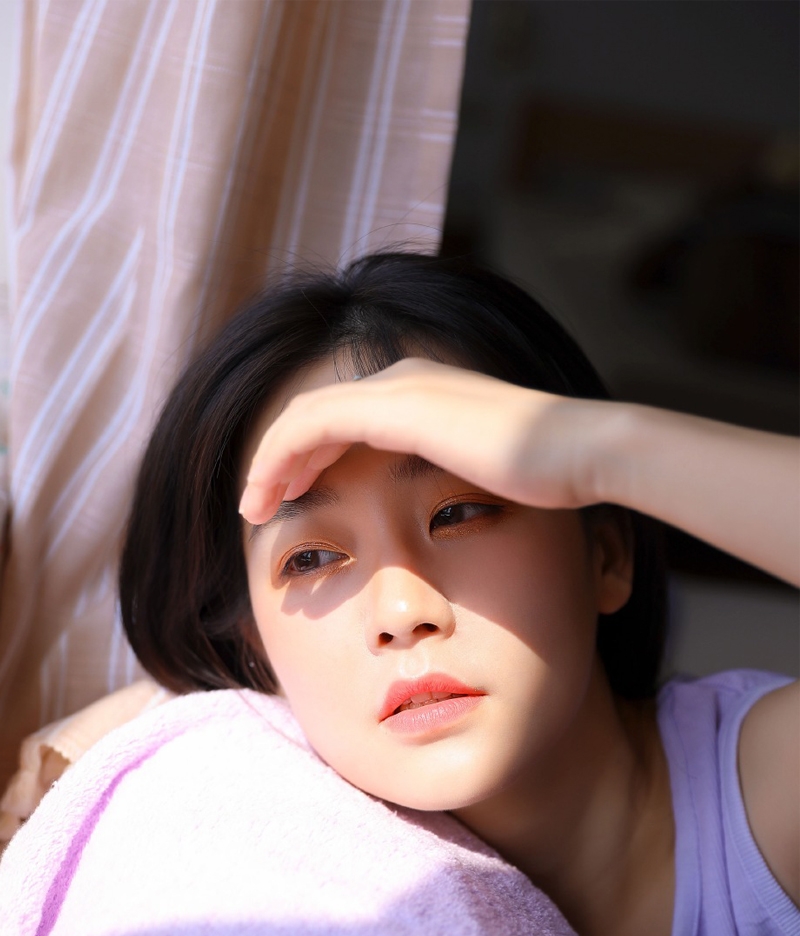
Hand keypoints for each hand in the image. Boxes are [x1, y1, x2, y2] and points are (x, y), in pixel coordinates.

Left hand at [239, 358, 601, 524]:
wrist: (579, 452)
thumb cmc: (553, 476)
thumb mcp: (495, 477)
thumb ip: (466, 483)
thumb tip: (459, 521)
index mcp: (429, 393)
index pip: (348, 418)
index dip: (313, 457)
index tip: (297, 501)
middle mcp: (406, 379)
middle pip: (318, 414)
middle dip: (283, 460)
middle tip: (260, 505)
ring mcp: (399, 388)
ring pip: (302, 419)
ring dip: (270, 464)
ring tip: (252, 508)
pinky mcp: (391, 408)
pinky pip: (306, 428)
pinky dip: (276, 461)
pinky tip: (263, 498)